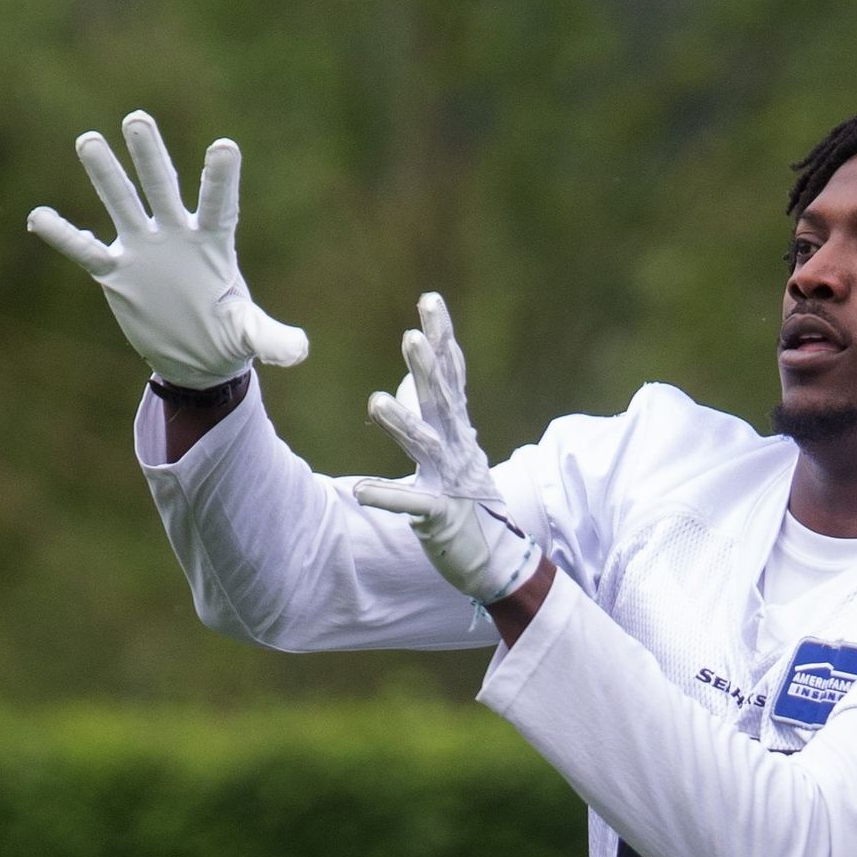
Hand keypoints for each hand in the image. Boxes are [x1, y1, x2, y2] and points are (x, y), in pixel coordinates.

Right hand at [27, 110, 308, 389]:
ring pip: (122, 204)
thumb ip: (271, 338)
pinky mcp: (118, 273)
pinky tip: (38, 217)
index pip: (218, 204)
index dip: (220, 178)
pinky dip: (64, 237)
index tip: (225, 146)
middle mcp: (176, 236)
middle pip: (162, 187)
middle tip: (137, 118)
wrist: (198, 357)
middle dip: (150, 156)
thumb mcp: (250, 336)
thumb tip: (298, 352)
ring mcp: (144, 250)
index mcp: (213, 244)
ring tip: (88, 140)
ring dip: (106, 175)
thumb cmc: (229, 336)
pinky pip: (86, 252)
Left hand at [354, 294, 539, 605]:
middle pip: (442, 400)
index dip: (443, 337)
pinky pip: (411, 505)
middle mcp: (458, 446)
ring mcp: (450, 481)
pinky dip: (386, 497)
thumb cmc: (466, 496)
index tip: (431, 300)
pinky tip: (361, 490)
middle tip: (411, 336)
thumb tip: (412, 376)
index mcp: (458, 427)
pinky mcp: (440, 516)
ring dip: (402, 423)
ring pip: (426, 445)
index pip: (452, 373)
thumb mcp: (451, 446)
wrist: (495, 556)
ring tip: (375, 401)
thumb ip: (435, 408)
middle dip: (427, 368)